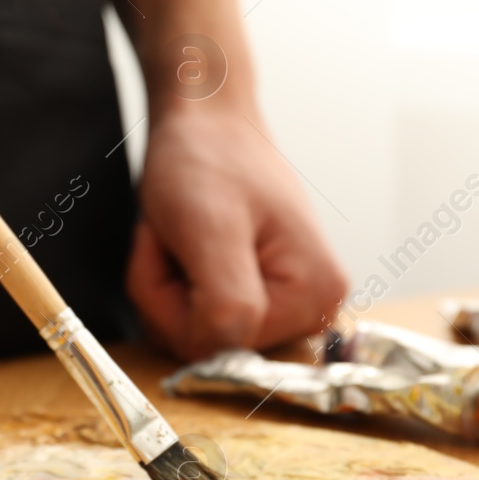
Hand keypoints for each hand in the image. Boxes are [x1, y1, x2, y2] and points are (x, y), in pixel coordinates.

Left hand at [127, 100, 346, 359]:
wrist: (206, 120)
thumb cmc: (208, 157)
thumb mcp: (210, 227)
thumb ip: (226, 303)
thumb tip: (223, 359)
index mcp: (315, 295)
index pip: (221, 345)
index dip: (175, 303)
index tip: (177, 244)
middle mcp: (310, 309)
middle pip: (206, 345)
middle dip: (167, 295)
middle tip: (174, 238)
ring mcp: (283, 305)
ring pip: (191, 336)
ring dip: (164, 288)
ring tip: (181, 237)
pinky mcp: (256, 297)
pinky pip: (192, 320)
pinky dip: (169, 286)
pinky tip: (184, 247)